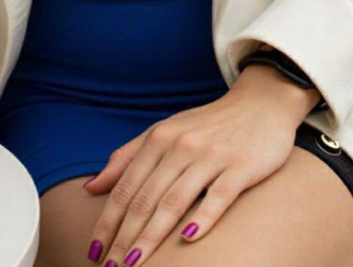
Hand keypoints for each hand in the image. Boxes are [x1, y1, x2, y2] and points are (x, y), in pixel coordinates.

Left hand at [82, 65, 306, 265]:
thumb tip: (90, 187)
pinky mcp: (242, 166)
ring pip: (175, 201)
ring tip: (134, 264)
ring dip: (151, 236)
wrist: (262, 103)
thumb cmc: (208, 124)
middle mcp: (181, 146)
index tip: (93, 251)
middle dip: (124, 238)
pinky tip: (188, 239)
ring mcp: (211, 156)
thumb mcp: (164, 131)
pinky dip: (203, 217)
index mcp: (159, 138)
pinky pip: (219, 195)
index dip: (107, 222)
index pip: (126, 187)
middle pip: (146, 199)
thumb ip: (128, 157)